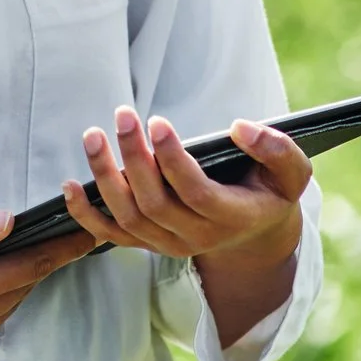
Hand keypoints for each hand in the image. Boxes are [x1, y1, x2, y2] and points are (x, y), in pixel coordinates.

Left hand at [60, 106, 310, 269]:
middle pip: (153, 202)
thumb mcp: (292, 171)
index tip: (158, 121)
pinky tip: (68, 185)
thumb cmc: (272, 189)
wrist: (256, 230)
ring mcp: (169, 244)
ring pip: (128, 217)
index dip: (172, 159)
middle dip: (134, 157)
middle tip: (123, 115)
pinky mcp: (149, 244)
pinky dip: (86, 214)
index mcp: (232, 217)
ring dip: (105, 177)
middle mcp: (197, 237)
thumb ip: (277, 149)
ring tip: (93, 136)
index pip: (194, 191)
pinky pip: (110, 235)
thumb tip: (241, 127)